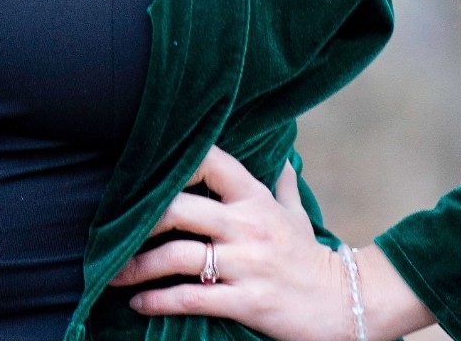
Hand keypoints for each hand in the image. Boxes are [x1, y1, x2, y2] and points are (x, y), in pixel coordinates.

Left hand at [109, 146, 432, 340]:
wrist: (347, 306)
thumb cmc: (310, 258)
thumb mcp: (296, 215)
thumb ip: (282, 184)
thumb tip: (283, 153)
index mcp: (255, 199)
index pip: (211, 162)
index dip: (176, 160)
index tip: (142, 172)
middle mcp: (247, 225)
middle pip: (180, 209)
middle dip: (140, 220)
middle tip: (113, 230)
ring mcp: (246, 264)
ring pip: (178, 257)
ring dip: (139, 267)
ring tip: (115, 274)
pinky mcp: (247, 302)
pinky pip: (192, 298)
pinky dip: (159, 301)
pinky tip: (140, 304)